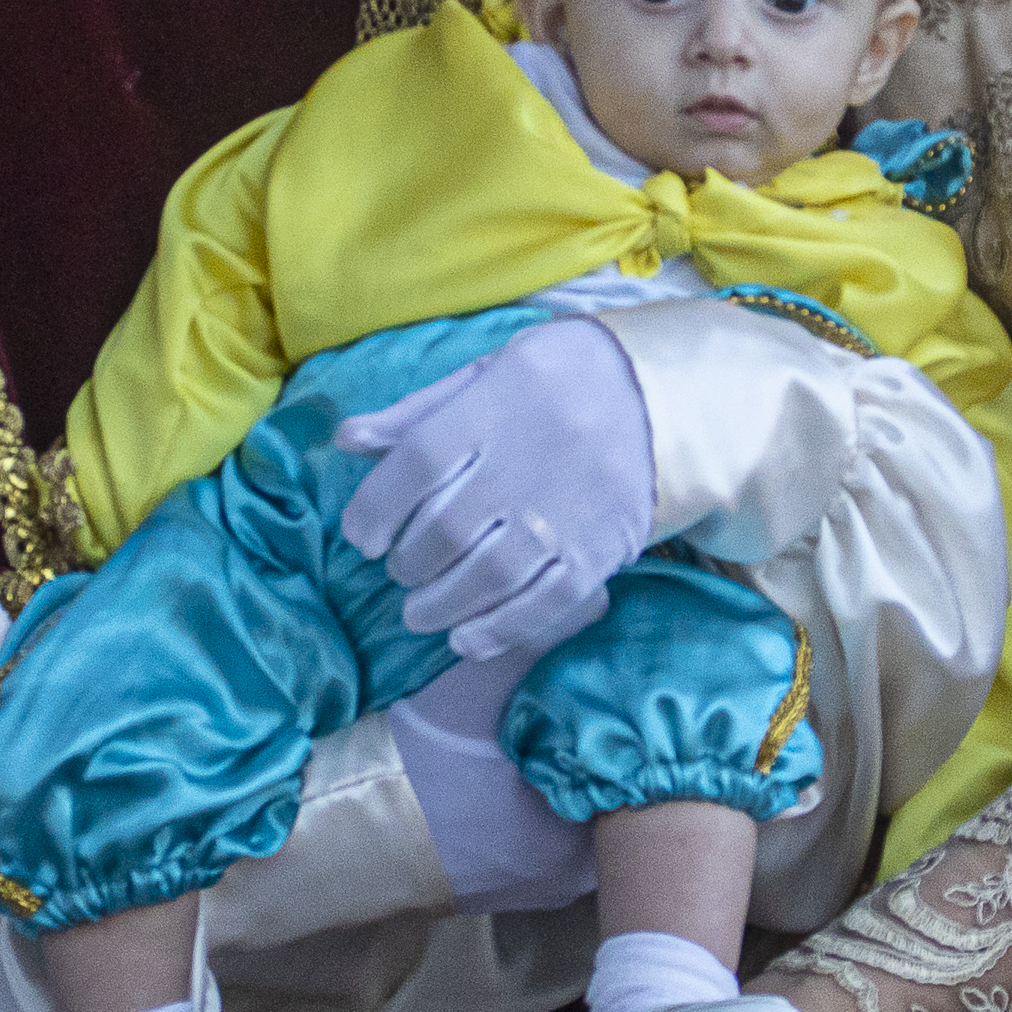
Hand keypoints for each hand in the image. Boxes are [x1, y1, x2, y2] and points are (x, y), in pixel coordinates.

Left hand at [333, 316, 654, 658]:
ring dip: (441, 604)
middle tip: (400, 569)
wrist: (664, 393)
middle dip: (409, 562)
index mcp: (498, 404)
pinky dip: (497, 628)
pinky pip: (543, 601)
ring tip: (418, 612)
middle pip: (447, 527)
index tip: (362, 535)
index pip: (417, 462)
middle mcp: (530, 459)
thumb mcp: (489, 373)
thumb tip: (346, 441)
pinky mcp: (602, 548)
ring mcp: (570, 509)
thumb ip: (418, 412)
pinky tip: (465, 637)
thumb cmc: (560, 379)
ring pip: (489, 575)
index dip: (377, 507)